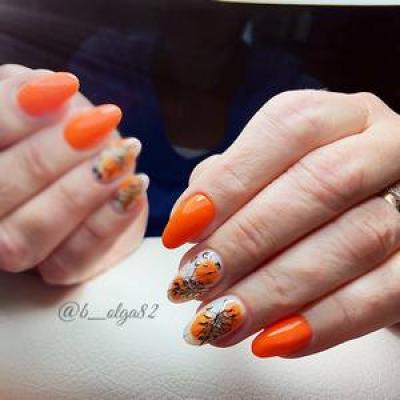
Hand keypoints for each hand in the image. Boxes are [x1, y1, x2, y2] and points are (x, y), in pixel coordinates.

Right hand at [0, 64, 148, 284]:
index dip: (16, 113)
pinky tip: (135, 187)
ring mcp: (15, 248)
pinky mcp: (58, 270)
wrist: (94, 175)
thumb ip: (26, 91)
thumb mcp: (40, 102)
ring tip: (122, 155)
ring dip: (80, 192)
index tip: (65, 87)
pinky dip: (108, 223)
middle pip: (0, 189)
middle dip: (51, 155)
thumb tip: (46, 89)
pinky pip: (74, 259)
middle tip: (99, 124)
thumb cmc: (60, 134)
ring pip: (31, 233)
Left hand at [163, 89, 399, 356]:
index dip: (229, 182)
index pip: (286, 128)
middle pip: (319, 183)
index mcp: (340, 116)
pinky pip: (387, 292)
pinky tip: (274, 342)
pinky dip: (325, 322)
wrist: (377, 210)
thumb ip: (230, 180)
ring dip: (276, 289)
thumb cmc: (310, 188)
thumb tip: (189, 218)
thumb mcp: (272, 168)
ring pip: (354, 240)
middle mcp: (385, 145)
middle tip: (196, 281)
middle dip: (247, 239)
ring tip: (223, 319)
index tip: (180, 231)